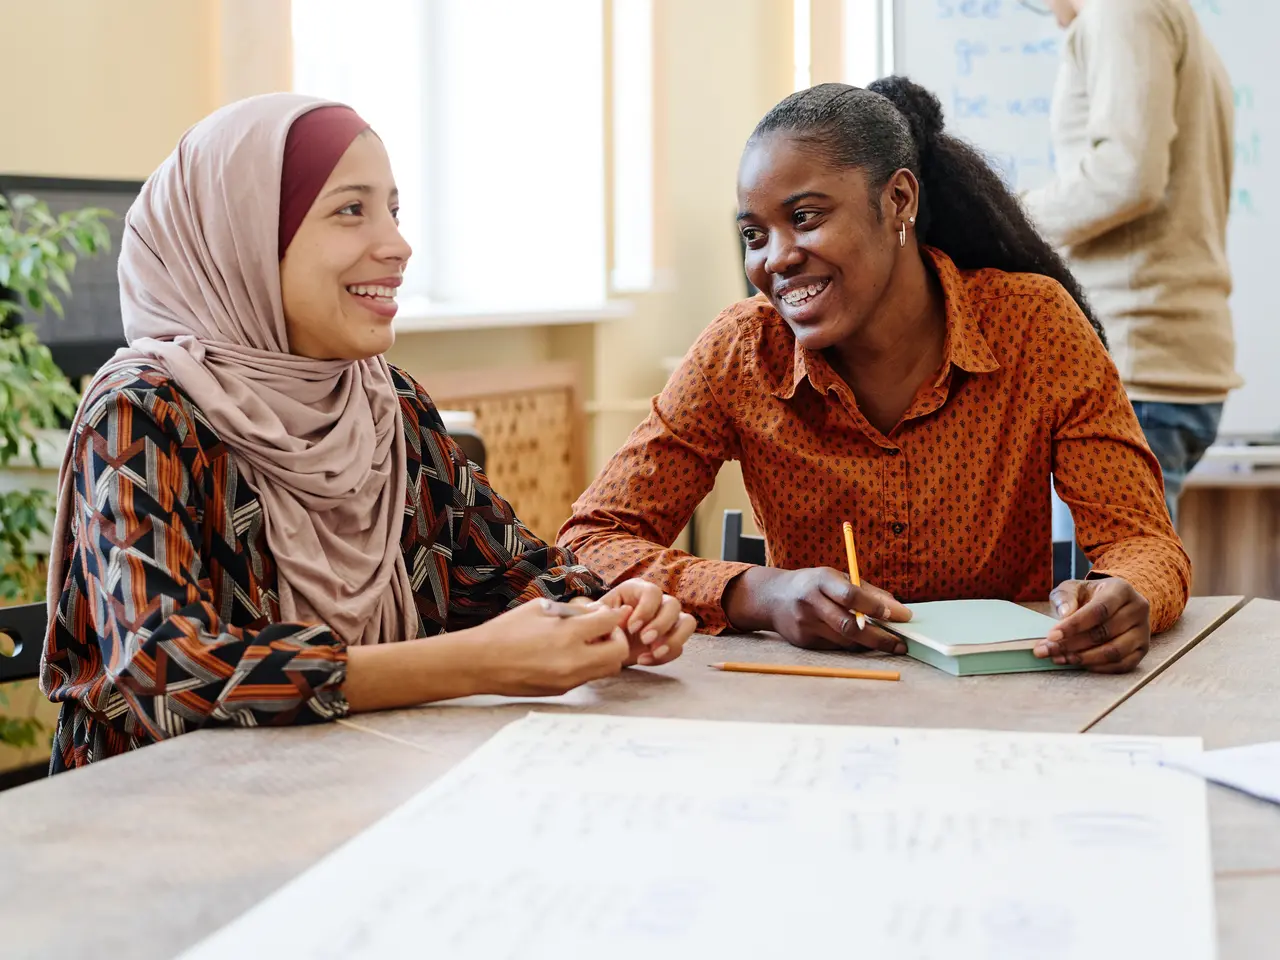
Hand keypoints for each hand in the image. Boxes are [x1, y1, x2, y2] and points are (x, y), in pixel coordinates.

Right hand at [475, 599, 631, 696]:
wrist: (480, 663)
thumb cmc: (506, 630)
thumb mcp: (540, 608)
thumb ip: (573, 610)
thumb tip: (597, 611)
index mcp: (568, 634)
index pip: (610, 623)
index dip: (615, 614)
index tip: (613, 611)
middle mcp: (573, 661)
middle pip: (619, 652)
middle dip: (617, 637)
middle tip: (604, 630)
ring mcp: (569, 680)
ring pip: (608, 669)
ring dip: (606, 654)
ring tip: (589, 643)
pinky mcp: (562, 691)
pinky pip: (588, 677)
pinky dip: (589, 664)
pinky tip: (571, 654)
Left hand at [595, 579, 695, 665]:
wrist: (601, 646)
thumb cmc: (598, 626)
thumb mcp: (593, 618)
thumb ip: (600, 613)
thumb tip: (617, 612)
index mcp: (637, 590)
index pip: (652, 592)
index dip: (646, 609)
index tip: (631, 628)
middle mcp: (656, 602)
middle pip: (673, 605)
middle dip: (661, 624)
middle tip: (645, 640)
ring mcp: (667, 620)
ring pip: (687, 622)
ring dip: (674, 639)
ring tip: (654, 652)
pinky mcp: (671, 639)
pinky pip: (680, 646)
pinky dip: (666, 656)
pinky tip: (644, 659)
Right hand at [725, 566, 911, 651]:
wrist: (772, 598)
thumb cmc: (812, 584)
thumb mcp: (835, 577)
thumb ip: (866, 590)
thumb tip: (896, 607)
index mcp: (821, 580)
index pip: (850, 595)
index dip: (875, 606)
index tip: (899, 615)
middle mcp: (810, 602)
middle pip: (849, 625)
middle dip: (879, 637)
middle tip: (900, 643)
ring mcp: (805, 623)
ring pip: (845, 640)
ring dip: (869, 643)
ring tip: (887, 642)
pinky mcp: (804, 641)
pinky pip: (835, 647)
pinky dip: (852, 645)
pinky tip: (860, 641)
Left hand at [1035, 577, 1150, 672]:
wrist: (1112, 602)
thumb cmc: (1089, 595)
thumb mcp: (1073, 588)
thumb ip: (1065, 597)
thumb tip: (1065, 613)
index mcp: (1121, 590)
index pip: (1099, 610)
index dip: (1074, 625)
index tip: (1051, 636)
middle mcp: (1137, 609)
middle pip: (1104, 632)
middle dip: (1071, 644)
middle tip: (1047, 650)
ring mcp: (1143, 631)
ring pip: (1114, 651)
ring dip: (1084, 658)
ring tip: (1059, 658)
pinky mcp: (1143, 649)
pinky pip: (1122, 664)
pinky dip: (1099, 667)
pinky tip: (1078, 664)